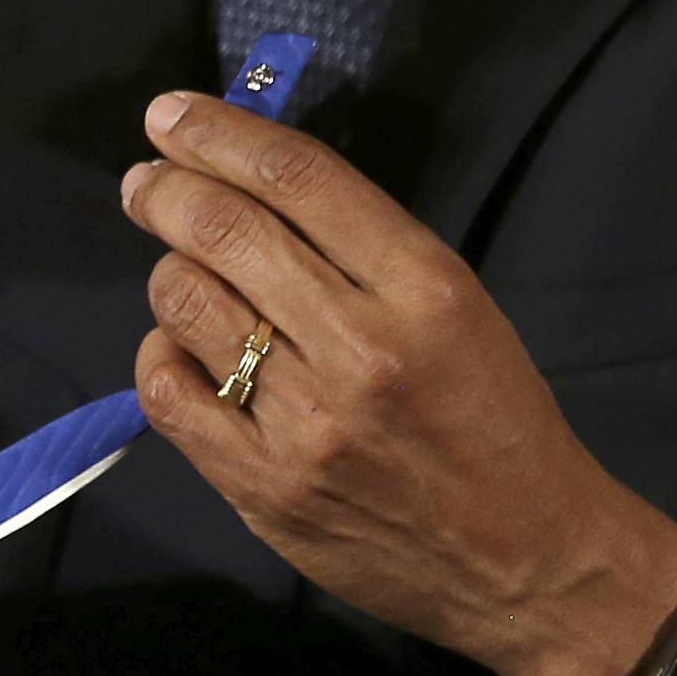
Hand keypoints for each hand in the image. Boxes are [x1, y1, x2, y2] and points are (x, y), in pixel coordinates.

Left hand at [122, 91, 676, 675]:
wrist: (529, 561)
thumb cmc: (495, 418)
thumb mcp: (458, 304)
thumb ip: (361, 244)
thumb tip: (248, 180)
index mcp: (423, 288)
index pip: (296, 178)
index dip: (219, 131)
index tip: (172, 114)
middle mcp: (361, 348)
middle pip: (225, 230)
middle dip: (167, 188)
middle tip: (146, 180)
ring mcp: (306, 424)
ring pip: (186, 302)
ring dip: (168, 267)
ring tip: (180, 266)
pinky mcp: (264, 488)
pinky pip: (169, 394)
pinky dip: (160, 352)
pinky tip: (182, 346)